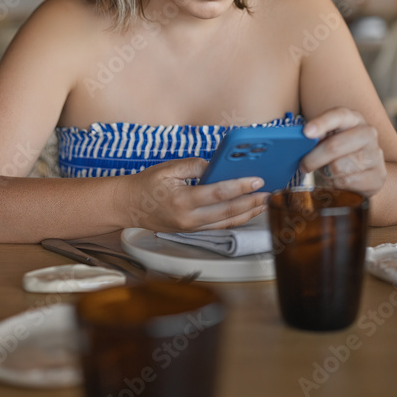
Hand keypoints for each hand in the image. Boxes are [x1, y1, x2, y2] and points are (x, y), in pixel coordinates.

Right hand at [125, 157, 268, 230]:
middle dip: (251, 202)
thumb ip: (194, 165)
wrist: (127, 206)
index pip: (219, 193)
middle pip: (227, 212)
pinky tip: (246, 212)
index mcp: (182, 200)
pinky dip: (235, 220)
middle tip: (269, 193)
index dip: (241, 187)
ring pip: (226, 223)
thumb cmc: (146, 184)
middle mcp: (188, 219)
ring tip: (264, 204)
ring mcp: (190, 228)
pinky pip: (218, 227)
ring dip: (247, 214)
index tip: (258, 180)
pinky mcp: (191, 231)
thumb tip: (216, 165)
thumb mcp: (168, 168)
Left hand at [299, 107, 386, 196]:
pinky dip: (335, 183)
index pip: (338, 116)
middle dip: (313, 158)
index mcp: (353, 118)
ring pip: (337, 167)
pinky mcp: (377, 176)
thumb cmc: (340, 150)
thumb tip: (303, 141)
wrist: (367, 171)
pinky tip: (337, 179)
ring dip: (325, 172)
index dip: (321, 123)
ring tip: (326, 170)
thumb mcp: (329, 137)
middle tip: (303, 165)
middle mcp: (367, 133)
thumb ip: (317, 136)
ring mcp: (375, 155)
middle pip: (334, 146)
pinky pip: (345, 182)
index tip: (306, 132)